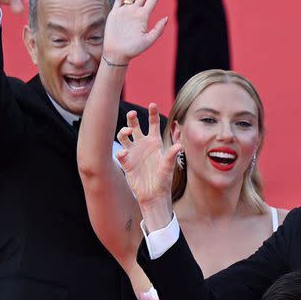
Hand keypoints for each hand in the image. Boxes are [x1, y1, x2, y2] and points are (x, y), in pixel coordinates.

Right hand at [102, 0, 167, 64]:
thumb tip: (166, 18)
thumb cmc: (133, 50)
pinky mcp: (115, 14)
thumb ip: (158, 30)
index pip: (152, 0)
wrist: (117, 53)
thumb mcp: (148, 40)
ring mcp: (125, 12)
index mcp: (143, 17)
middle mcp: (135, 12)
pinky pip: (119, 2)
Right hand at [116, 104, 179, 218]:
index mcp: (155, 142)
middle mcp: (143, 145)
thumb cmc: (164, 180)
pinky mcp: (126, 163)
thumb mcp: (168, 167)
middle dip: (132, 118)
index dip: (152, 113)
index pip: (153, 123)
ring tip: (127, 131)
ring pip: (124, 136)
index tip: (152, 104)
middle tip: (132, 114)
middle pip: (135, 125)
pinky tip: (124, 154)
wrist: (154, 195)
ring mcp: (134, 153)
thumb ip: (172, 155)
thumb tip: (179, 145)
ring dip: (124, 131)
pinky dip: (121, 152)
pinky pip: (120, 153)